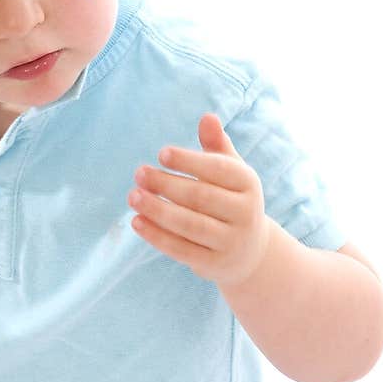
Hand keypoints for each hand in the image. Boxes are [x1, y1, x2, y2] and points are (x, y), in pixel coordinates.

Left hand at [127, 113, 270, 286]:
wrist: (250, 253)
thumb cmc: (231, 201)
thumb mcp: (230, 173)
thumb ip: (216, 146)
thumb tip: (207, 117)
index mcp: (248, 184)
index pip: (219, 170)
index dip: (190, 161)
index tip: (161, 153)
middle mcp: (245, 213)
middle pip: (202, 197)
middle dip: (167, 185)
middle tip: (139, 174)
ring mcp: (231, 241)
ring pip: (190, 224)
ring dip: (158, 210)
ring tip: (133, 196)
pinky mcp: (215, 264)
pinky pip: (182, 249)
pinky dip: (157, 236)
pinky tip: (136, 221)